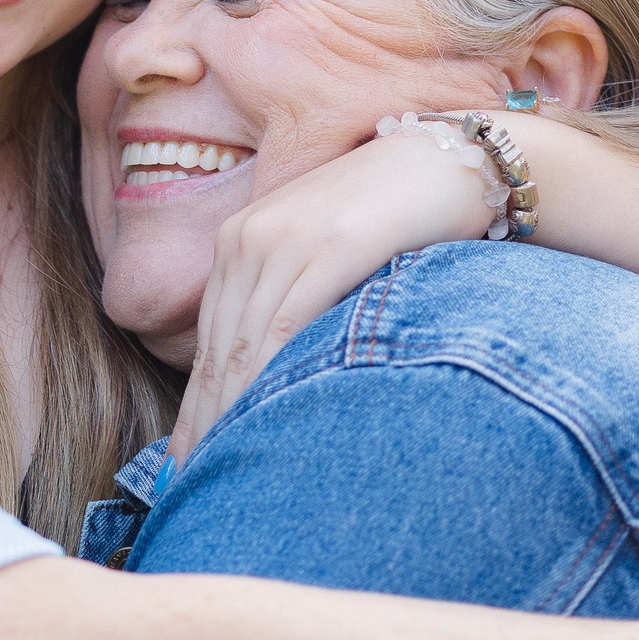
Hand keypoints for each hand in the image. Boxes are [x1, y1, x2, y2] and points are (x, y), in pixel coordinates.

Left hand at [170, 124, 495, 461]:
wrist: (453, 159)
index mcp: (241, 239)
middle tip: (193, 480)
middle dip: (207, 417)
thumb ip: (292, 298)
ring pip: (248, 341)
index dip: (197, 402)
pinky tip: (271, 417)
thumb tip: (269, 371)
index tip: (185, 457)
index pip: (212, 337)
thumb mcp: (326, 253)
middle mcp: (250, 236)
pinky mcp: (332, 243)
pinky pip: (290, 320)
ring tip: (226, 464)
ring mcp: (287, 237)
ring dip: (235, 408)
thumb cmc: (395, 215)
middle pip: (222, 345)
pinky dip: (275, 373)